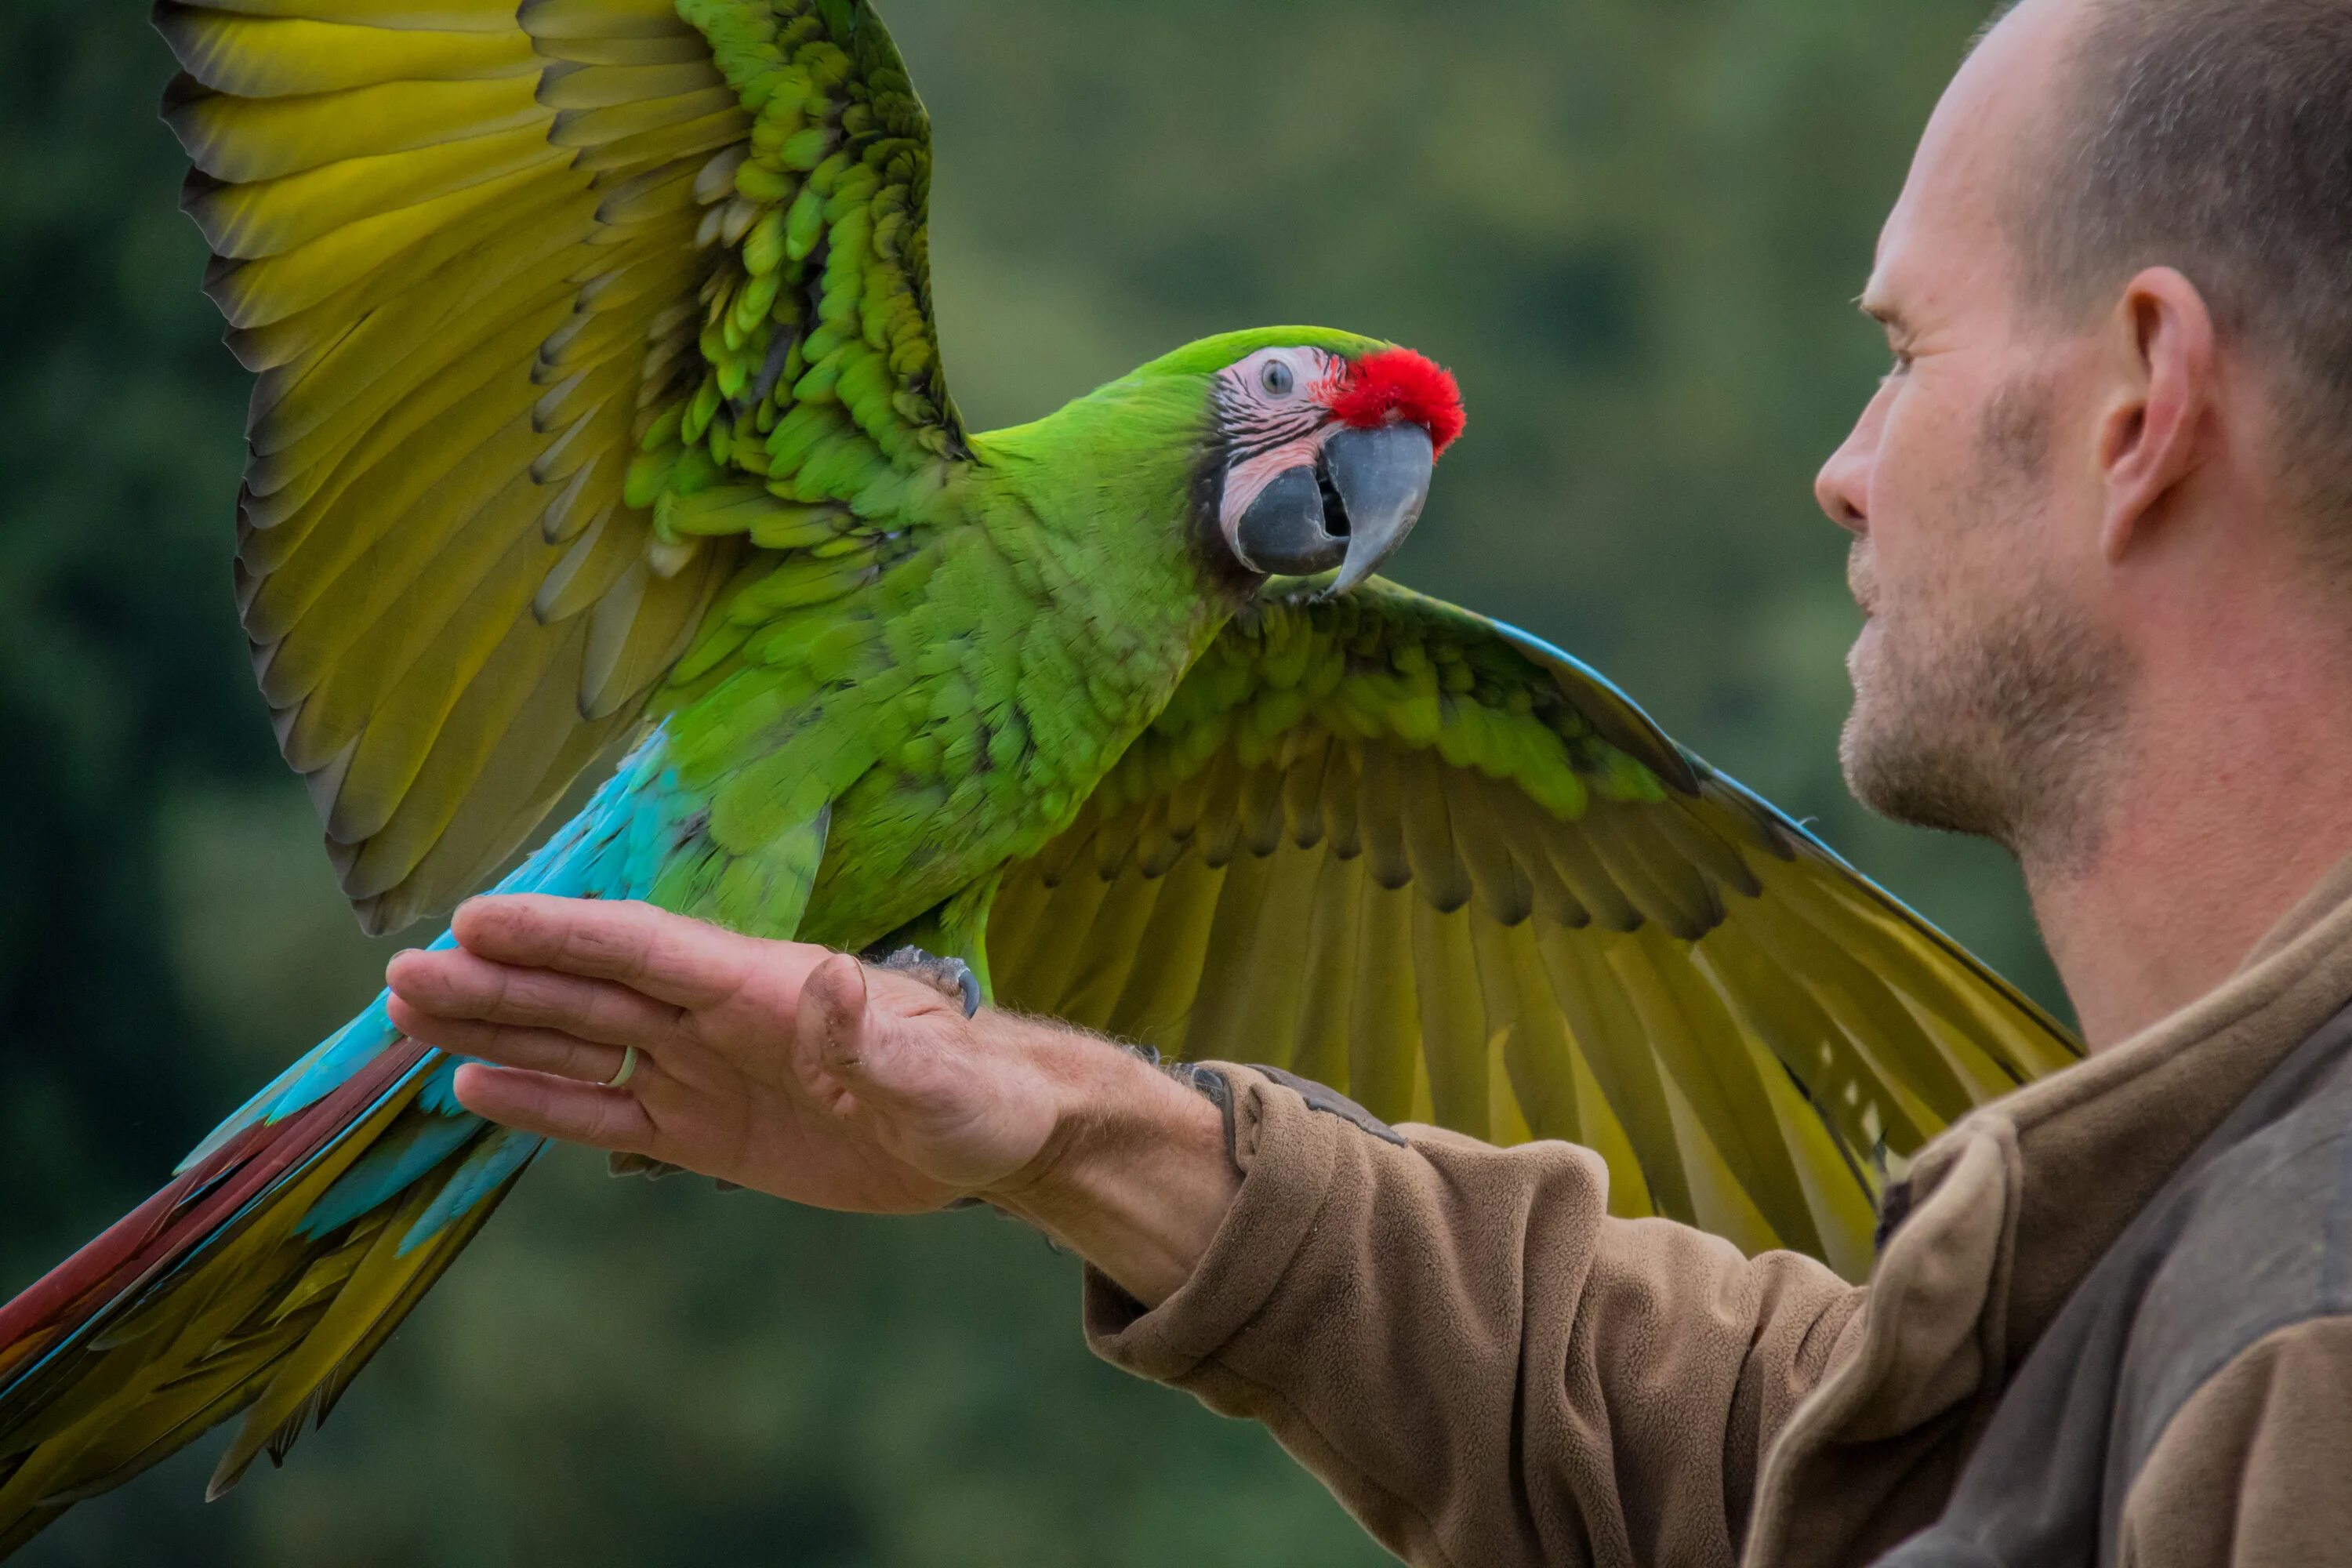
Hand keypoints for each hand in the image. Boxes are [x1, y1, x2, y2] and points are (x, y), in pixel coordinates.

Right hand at [384, 896, 1237, 1302]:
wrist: (1000, 1138)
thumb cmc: (981, 1095)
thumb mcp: (940, 1077)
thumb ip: (879, 1036)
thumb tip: (833, 978)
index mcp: (764, 985)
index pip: (643, 947)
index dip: (560, 932)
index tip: (474, 918)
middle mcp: (721, 1017)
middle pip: (589, 990)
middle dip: (498, 980)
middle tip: (400, 971)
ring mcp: (707, 1071)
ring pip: (582, 1043)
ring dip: (499, 1029)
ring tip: (408, 1015)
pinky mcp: (708, 1132)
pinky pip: (609, 1114)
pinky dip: (544, 1103)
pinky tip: (476, 1090)